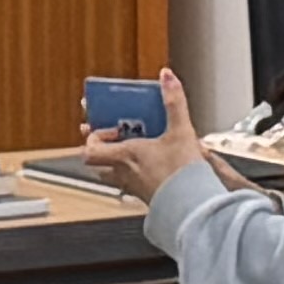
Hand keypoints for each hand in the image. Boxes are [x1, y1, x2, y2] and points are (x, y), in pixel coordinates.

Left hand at [70, 67, 211, 204]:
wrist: (194, 206)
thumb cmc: (182, 174)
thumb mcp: (180, 130)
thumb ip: (173, 102)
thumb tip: (166, 77)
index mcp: (125, 156)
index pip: (89, 150)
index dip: (93, 138)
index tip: (108, 128)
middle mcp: (124, 174)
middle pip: (97, 166)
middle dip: (102, 151)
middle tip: (115, 138)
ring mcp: (135, 189)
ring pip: (114, 177)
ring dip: (119, 164)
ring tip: (135, 152)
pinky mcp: (148, 199)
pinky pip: (133, 186)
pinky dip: (137, 176)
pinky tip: (156, 169)